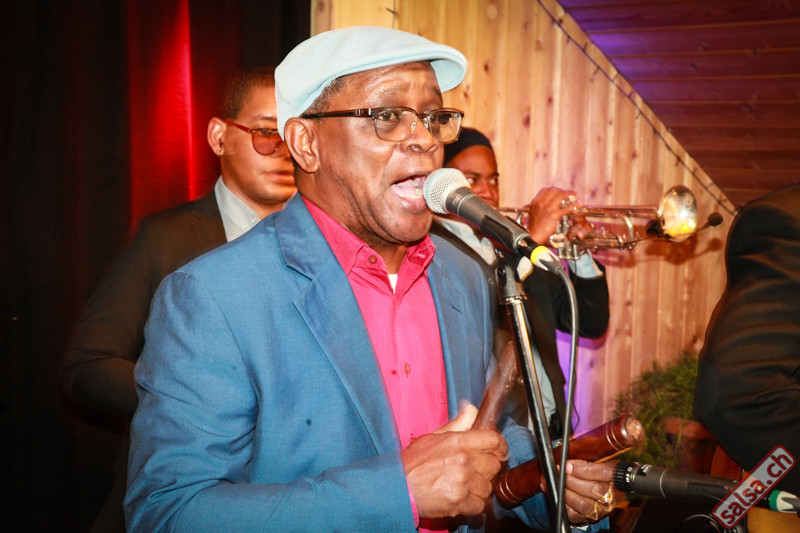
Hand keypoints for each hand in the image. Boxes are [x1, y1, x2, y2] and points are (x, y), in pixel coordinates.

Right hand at [401, 403, 507, 518]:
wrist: (396, 488)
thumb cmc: (411, 463)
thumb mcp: (432, 436)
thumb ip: (457, 424)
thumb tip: (471, 409)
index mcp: (457, 441)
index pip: (493, 440)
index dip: (500, 446)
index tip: (499, 451)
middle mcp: (463, 461)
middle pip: (495, 465)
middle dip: (487, 469)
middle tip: (476, 471)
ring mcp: (463, 483)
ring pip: (488, 487)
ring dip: (480, 488)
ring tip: (465, 486)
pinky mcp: (459, 502)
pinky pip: (480, 505)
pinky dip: (473, 504)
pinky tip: (462, 499)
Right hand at [525, 187, 590, 244]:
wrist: (532, 237)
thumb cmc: (533, 229)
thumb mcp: (534, 215)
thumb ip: (540, 209)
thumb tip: (548, 205)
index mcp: (535, 203)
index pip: (546, 190)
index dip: (555, 190)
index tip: (561, 192)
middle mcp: (541, 204)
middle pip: (554, 191)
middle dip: (564, 192)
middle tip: (571, 194)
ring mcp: (547, 209)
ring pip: (561, 196)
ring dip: (570, 195)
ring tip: (576, 197)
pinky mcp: (554, 215)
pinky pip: (566, 208)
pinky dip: (573, 206)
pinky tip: (577, 206)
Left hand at [540, 459, 615, 523]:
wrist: (608, 490)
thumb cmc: (600, 472)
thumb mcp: (599, 459)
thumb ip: (587, 457)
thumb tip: (567, 454)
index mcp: (615, 477)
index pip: (602, 473)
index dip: (583, 469)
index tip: (567, 465)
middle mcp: (612, 495)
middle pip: (594, 490)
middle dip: (571, 481)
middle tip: (558, 473)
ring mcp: (602, 508)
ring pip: (584, 503)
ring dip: (565, 492)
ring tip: (552, 483)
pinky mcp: (591, 517)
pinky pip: (575, 514)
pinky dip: (562, 503)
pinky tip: (554, 493)